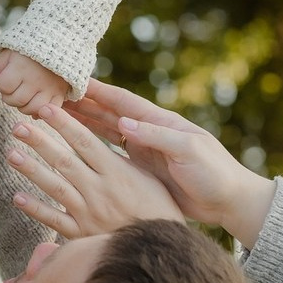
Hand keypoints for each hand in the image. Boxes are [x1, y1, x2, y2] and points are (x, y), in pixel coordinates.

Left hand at [0, 49, 67, 116]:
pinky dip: (40, 111)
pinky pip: (49, 111)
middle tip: (13, 89)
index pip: (3, 86)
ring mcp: (49, 88)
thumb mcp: (11, 52)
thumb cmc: (30, 49)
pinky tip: (35, 103)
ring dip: (23, 106)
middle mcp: (35, 79)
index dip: (1, 85)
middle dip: (10, 97)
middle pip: (16, 100)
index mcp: (21, 67)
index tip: (6, 79)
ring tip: (23, 96)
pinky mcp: (60, 93)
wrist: (59, 44)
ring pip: (31, 109)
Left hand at [6, 104, 183, 238]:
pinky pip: (54, 221)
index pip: (84, 142)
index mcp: (116, 172)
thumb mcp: (147, 177)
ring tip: (11, 153)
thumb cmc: (158, 208)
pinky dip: (36, 209)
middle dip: (39, 142)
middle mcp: (99, 190)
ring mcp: (88, 213)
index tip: (46, 109)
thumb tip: (102, 140)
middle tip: (18, 126)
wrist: (161, 249)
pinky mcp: (82, 235)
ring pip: (55, 187)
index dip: (63, 124)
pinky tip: (17, 197)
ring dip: (31, 170)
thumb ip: (122, 160)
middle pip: (64, 161)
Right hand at [68, 80, 273, 248]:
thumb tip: (124, 122)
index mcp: (160, 122)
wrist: (229, 201)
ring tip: (56, 115)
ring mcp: (143, 151)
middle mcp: (148, 132)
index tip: (74, 81)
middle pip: (109, 113)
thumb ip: (157, 136)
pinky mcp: (140, 171)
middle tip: (54, 96)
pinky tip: (73, 147)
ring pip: (105, 132)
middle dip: (82, 104)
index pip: (123, 101)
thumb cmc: (214, 173)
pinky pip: (110, 155)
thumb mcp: (188, 151)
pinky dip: (91, 148)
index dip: (98, 91)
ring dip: (82, 123)